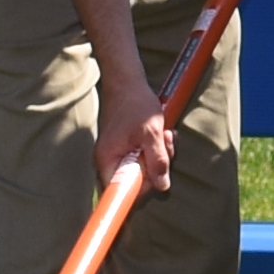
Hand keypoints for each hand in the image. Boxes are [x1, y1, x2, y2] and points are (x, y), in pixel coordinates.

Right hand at [94, 63, 177, 199]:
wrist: (127, 81)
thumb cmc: (136, 104)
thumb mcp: (152, 133)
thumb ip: (157, 161)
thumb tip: (162, 186)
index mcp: (108, 160)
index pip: (121, 192)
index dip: (142, 190)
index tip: (157, 177)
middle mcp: (109, 161)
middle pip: (135, 181)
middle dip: (156, 166)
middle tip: (166, 145)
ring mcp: (117, 154)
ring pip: (142, 168)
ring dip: (159, 155)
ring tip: (164, 134)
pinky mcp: (125, 147)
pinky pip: (142, 157)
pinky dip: (155, 148)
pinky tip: (162, 133)